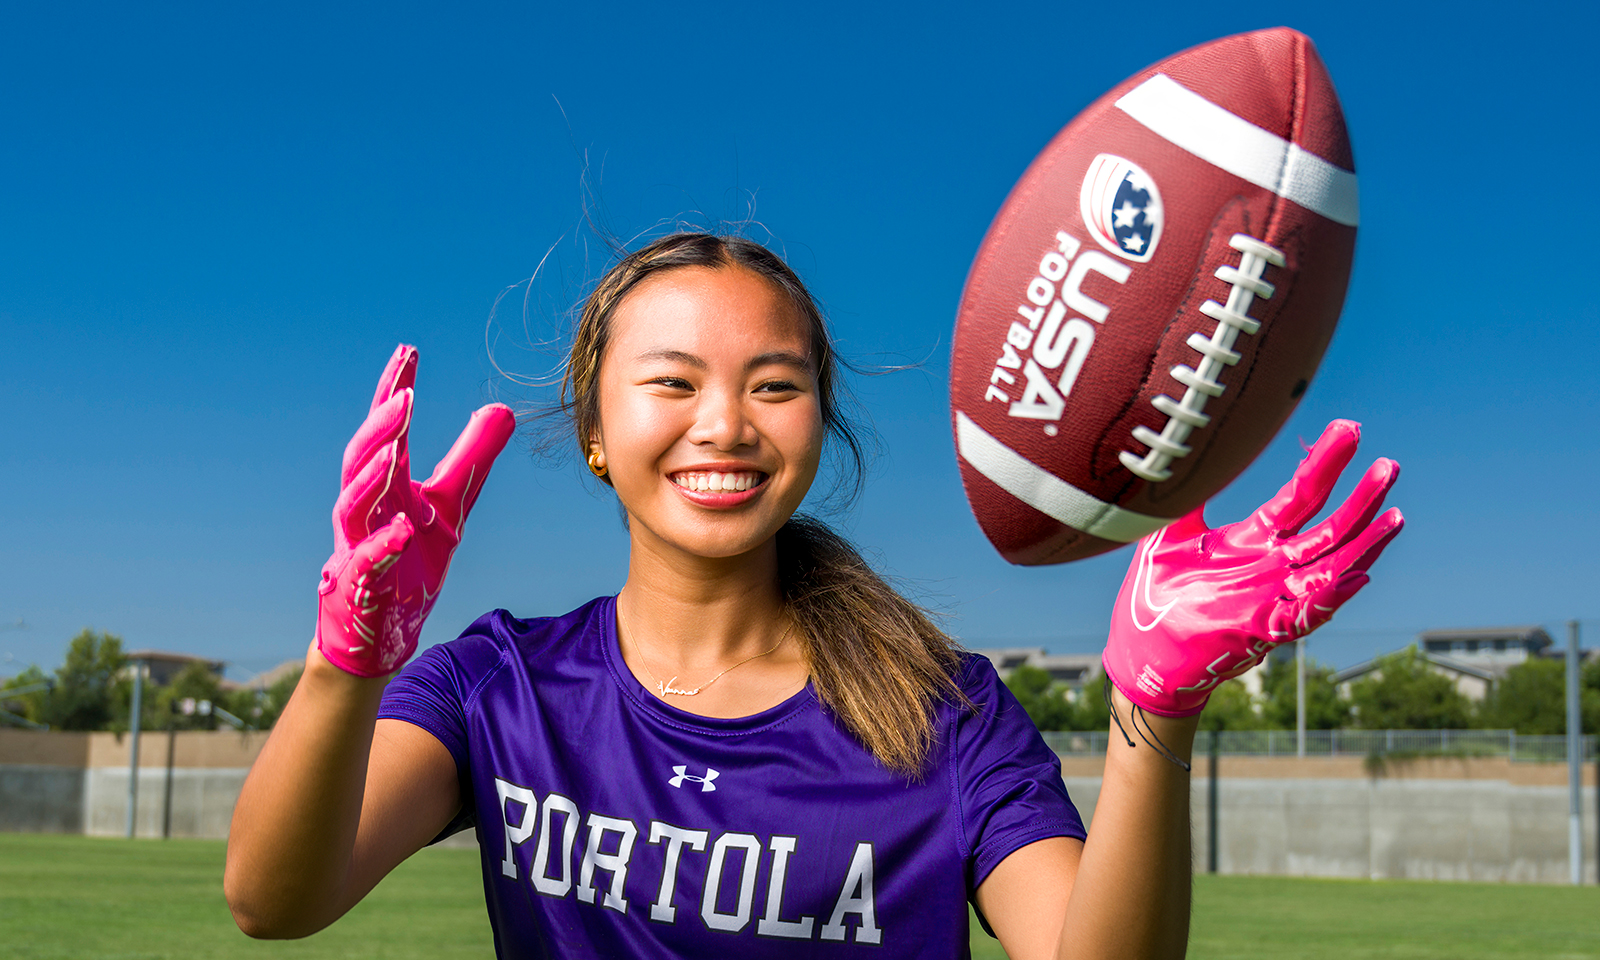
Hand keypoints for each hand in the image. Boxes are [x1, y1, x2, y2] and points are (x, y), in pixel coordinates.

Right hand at [315, 345, 515, 677]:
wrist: (382, 631)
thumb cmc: (411, 560)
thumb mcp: (451, 505)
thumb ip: (472, 458)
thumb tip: (501, 408)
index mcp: (385, 485)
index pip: (386, 430)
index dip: (394, 391)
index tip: (408, 352)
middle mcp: (364, 509)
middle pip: (361, 459)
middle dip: (380, 428)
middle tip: (403, 397)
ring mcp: (356, 545)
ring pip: (352, 505)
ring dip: (371, 477)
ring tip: (393, 450)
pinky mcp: (361, 586)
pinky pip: (366, 562)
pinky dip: (381, 545)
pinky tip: (400, 529)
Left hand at [1102, 419, 1402, 716]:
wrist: (1141, 653)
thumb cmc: (1155, 595)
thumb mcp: (1166, 536)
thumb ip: (1184, 498)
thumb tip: (1187, 453)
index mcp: (1253, 538)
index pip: (1300, 494)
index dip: (1326, 463)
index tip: (1350, 428)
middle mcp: (1273, 565)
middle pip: (1329, 527)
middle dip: (1361, 499)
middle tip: (1390, 466)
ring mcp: (1273, 596)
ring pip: (1332, 567)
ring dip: (1364, 545)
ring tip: (1395, 515)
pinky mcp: (1263, 629)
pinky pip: (1307, 614)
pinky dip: (1332, 597)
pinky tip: (1358, 576)